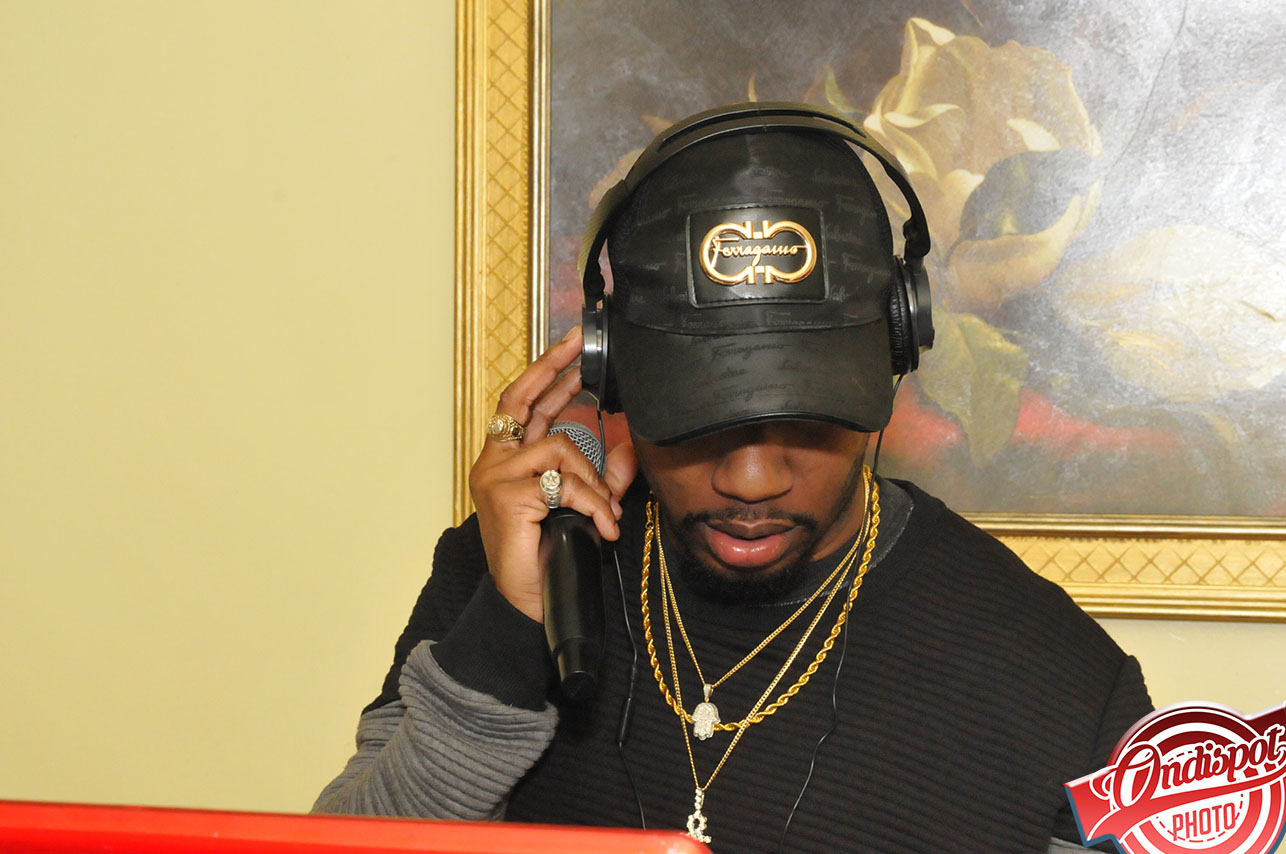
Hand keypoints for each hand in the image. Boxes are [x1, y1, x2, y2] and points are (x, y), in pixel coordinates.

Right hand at [468, 327, 635, 621]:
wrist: (531, 603)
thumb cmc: (548, 555)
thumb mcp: (584, 506)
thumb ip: (604, 475)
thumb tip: (628, 441)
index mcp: (507, 459)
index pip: (524, 402)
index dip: (547, 370)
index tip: (573, 345)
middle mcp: (494, 462)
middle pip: (522, 399)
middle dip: (555, 368)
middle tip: (582, 348)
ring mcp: (496, 478)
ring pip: (559, 446)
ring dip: (593, 480)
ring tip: (605, 512)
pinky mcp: (507, 497)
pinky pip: (564, 482)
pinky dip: (592, 502)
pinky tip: (601, 525)